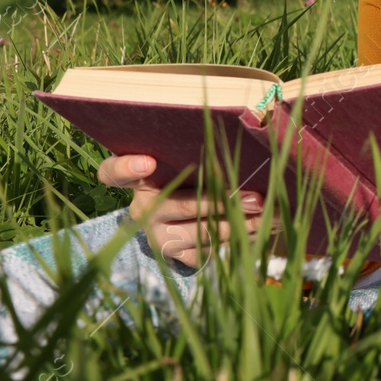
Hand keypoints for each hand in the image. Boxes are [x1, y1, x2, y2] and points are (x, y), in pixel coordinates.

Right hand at [98, 154, 263, 268]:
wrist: (192, 215)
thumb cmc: (195, 171)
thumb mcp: (189, 156)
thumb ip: (198, 145)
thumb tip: (243, 125)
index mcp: (137, 178)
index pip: (113, 172)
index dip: (126, 167)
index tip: (148, 161)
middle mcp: (142, 208)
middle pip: (178, 205)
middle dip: (221, 201)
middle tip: (254, 197)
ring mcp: (157, 235)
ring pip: (199, 232)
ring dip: (238, 222)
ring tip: (266, 211)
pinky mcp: (175, 255)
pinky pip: (208, 250)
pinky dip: (239, 238)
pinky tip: (262, 226)